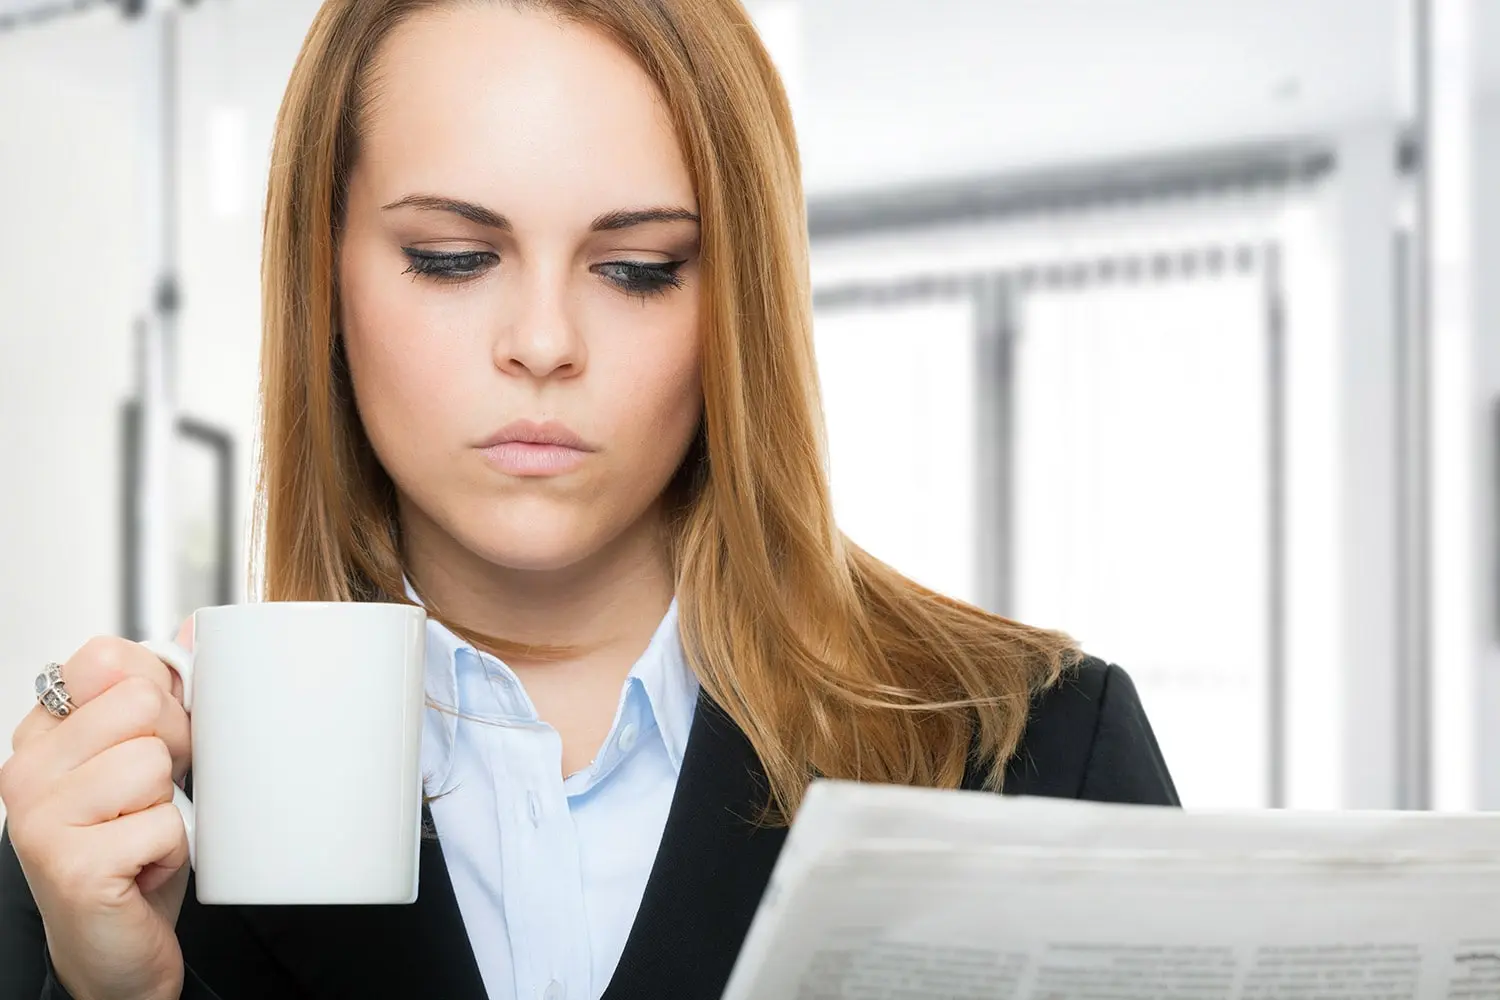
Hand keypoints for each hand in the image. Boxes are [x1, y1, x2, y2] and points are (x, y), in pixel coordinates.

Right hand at [0, 619, 193, 999]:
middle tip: (154, 796)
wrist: (117, 949)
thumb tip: (201, 626)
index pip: (111, 657)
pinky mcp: (69, 865)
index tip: (150, 741)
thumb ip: (168, 692)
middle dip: (172, 749)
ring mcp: (38, 816)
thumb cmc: (136, 847)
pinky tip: (144, 868)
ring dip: (173, 804)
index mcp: (45, 730)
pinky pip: (164, 823)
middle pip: (143, 703)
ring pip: (153, 762)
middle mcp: (26, 767)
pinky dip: (174, 849)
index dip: (158, 696)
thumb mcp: (155, 756)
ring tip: (145, 833)